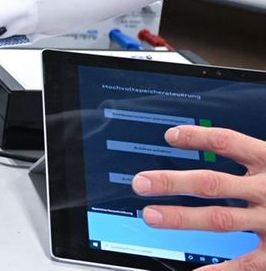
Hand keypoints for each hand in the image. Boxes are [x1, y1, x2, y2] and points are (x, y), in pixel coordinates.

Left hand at [132, 126, 265, 269]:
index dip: (197, 138)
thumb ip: (253, 158)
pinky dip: (218, 270)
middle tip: (140, 183)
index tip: (170, 136)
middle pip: (212, 183)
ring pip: (220, 220)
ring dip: (182, 218)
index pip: (228, 143)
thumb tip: (213, 144)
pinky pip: (246, 263)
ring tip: (151, 215)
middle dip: (172, 182)